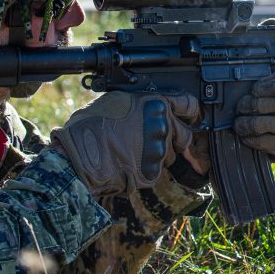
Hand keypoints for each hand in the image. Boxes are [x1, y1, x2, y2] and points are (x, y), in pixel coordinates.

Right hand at [52, 91, 201, 196]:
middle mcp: (163, 125)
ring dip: (157, 155)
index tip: (194, 117)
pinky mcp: (153, 172)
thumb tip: (151, 108)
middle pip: (184, 135)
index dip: (192, 112)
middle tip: (154, 142)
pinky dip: (144, 170)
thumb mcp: (118, 101)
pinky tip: (126, 164)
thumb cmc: (92, 125)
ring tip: (130, 152)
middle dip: (176, 140)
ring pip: (169, 155)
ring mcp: (160, 150)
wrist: (80, 155)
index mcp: (156, 104)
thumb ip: (143, 105)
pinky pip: (155, 171)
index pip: (189, 105)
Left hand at [185, 73, 274, 172]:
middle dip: (262, 106)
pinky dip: (262, 141)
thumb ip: (245, 81)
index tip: (255, 90)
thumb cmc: (237, 106)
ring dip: (259, 124)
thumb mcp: (240, 90)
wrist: (231, 135)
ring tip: (239, 124)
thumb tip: (235, 73)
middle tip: (241, 108)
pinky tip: (246, 138)